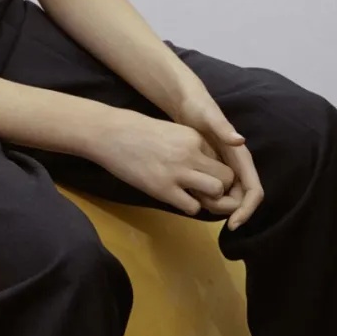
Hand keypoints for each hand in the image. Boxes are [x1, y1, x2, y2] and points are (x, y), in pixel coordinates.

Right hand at [97, 108, 240, 219]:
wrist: (110, 134)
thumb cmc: (136, 129)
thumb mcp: (170, 131)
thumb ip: (189, 146)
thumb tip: (203, 164)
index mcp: (193, 136)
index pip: (221, 159)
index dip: (216, 170)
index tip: (204, 173)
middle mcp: (191, 153)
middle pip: (226, 177)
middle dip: (221, 187)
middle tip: (206, 189)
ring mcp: (178, 172)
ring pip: (216, 192)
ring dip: (209, 198)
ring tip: (194, 195)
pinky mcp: (164, 190)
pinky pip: (193, 206)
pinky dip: (189, 206)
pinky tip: (178, 198)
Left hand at [170, 82, 264, 230]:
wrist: (185, 100)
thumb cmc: (198, 107)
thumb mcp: (209, 117)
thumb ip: (223, 128)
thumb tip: (241, 141)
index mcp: (241, 157)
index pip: (253, 191)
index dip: (247, 210)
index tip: (233, 224)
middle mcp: (237, 165)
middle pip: (241, 199)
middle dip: (228, 210)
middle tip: (205, 208)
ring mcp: (227, 167)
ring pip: (230, 197)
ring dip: (218, 205)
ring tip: (196, 200)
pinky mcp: (215, 167)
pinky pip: (218, 190)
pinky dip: (209, 197)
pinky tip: (193, 195)